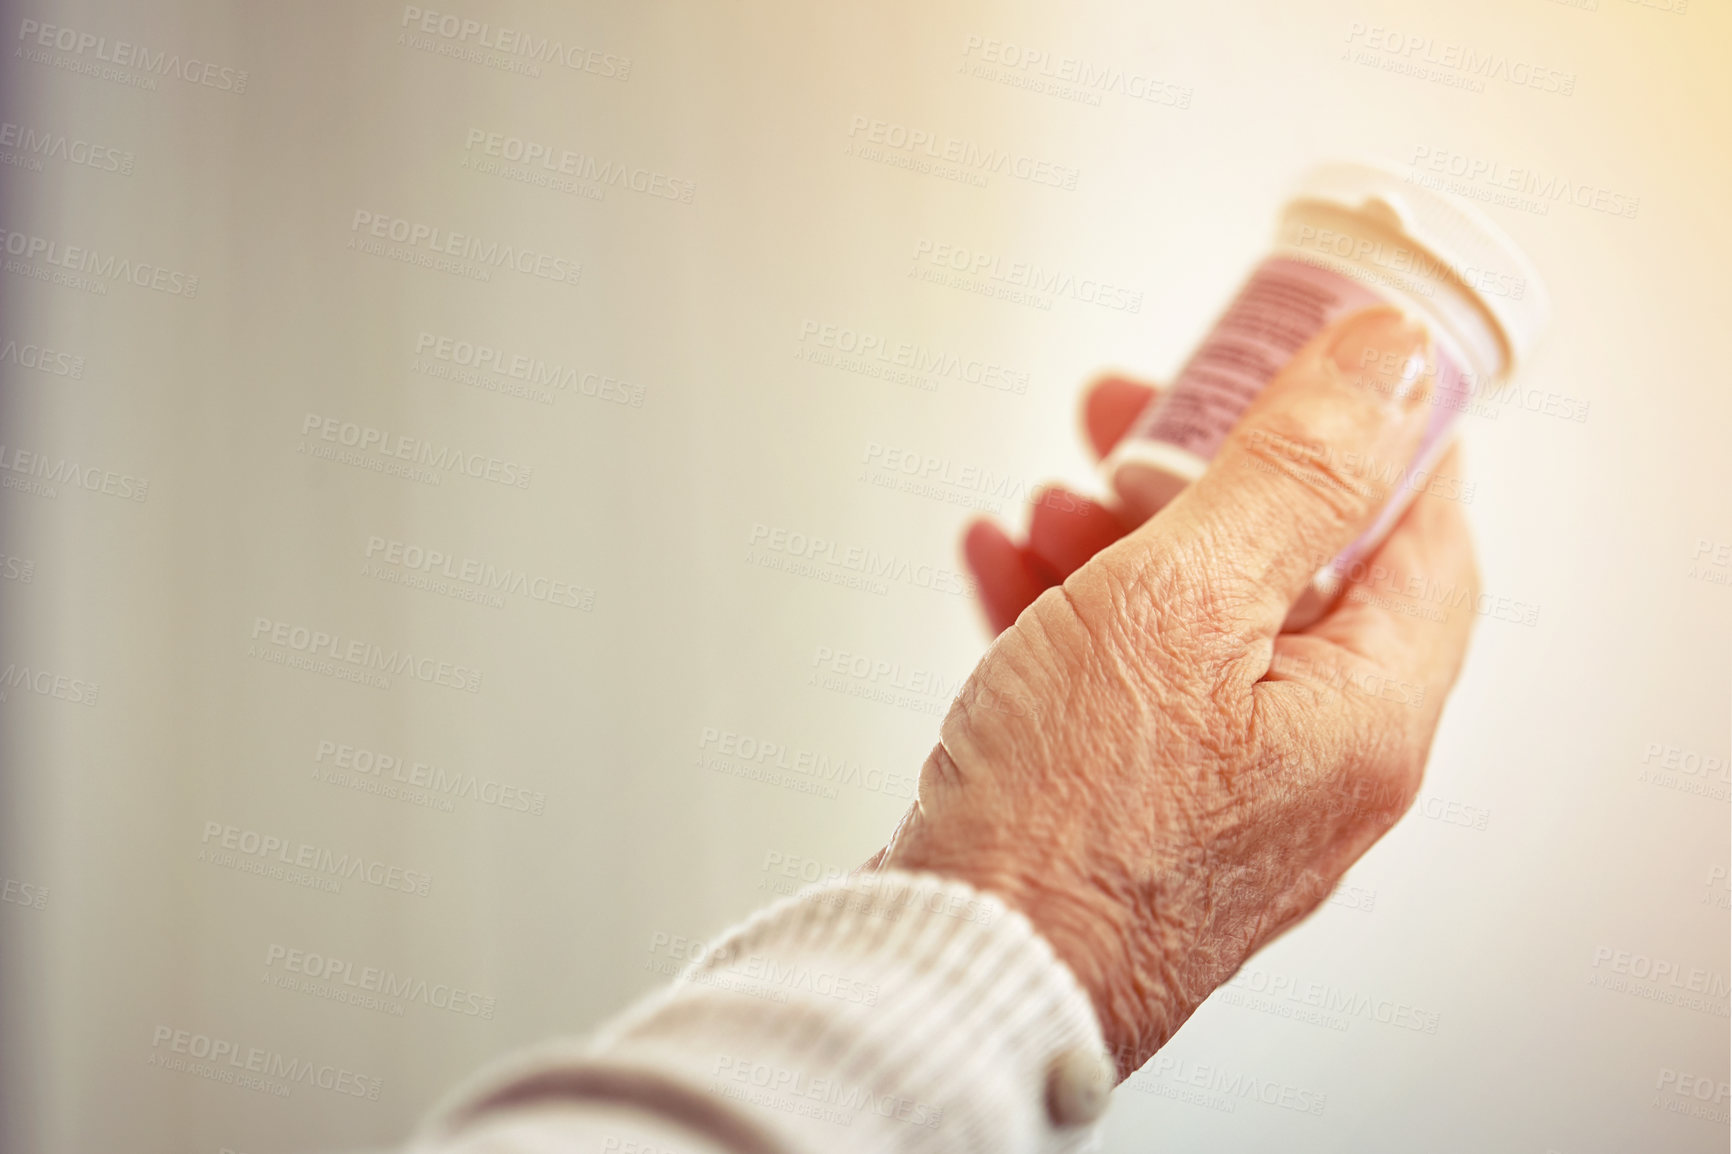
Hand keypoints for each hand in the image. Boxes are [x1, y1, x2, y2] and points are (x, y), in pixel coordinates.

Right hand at [871, 307, 1479, 1076]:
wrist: (963, 969)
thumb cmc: (1072, 816)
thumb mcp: (1186, 599)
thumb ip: (1294, 471)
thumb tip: (1390, 361)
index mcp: (1365, 709)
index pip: (1422, 535)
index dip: (1376, 432)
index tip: (1316, 361)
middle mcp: (1314, 761)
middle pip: (1293, 572)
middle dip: (1209, 474)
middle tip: (1142, 415)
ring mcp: (1222, 794)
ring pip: (1196, 626)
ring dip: (1124, 541)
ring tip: (1052, 495)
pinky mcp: (1137, 813)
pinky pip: (1124, 687)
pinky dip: (1072, 616)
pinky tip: (1004, 567)